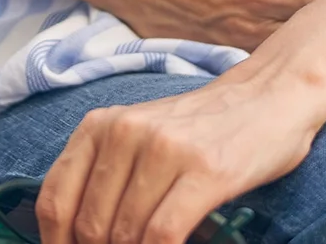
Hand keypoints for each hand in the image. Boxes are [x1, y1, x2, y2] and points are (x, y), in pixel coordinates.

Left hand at [34, 67, 325, 243]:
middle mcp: (126, 133)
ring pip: (125, 235)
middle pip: (90, 227)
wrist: (270, 95)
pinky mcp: (204, 172)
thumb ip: (105, 176)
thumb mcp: (139, 135)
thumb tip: (78, 238)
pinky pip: (163, 235)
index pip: (55, 202)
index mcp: (100, 126)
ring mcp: (165, 150)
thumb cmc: (202, 128)